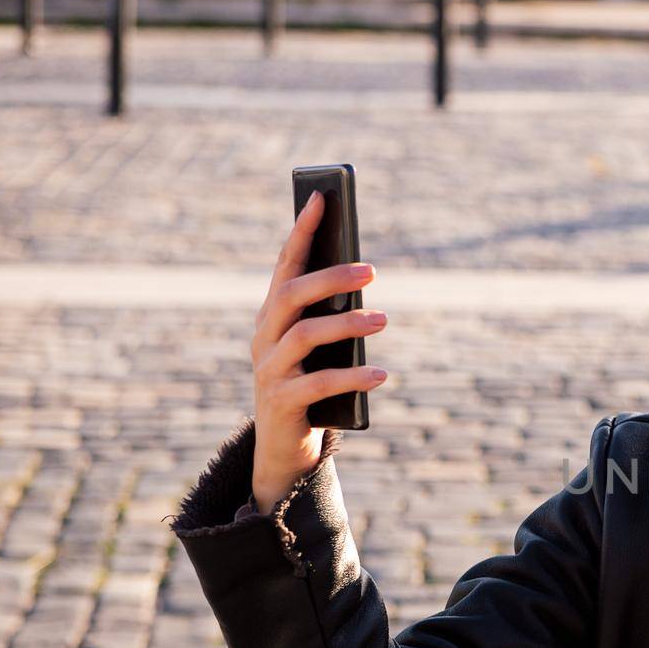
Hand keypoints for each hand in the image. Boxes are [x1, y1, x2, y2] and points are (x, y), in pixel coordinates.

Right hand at [249, 189, 389, 513]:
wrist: (284, 449)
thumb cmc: (312, 388)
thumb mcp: (322, 350)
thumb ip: (332, 317)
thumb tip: (363, 279)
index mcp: (273, 317)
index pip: (285, 266)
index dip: (302, 232)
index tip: (323, 199)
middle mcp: (264, 337)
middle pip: (292, 295)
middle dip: (330, 277)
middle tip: (371, 270)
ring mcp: (269, 370)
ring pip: (305, 335)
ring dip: (347, 325)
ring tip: (384, 320)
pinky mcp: (281, 403)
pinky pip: (318, 383)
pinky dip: (353, 377)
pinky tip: (382, 374)